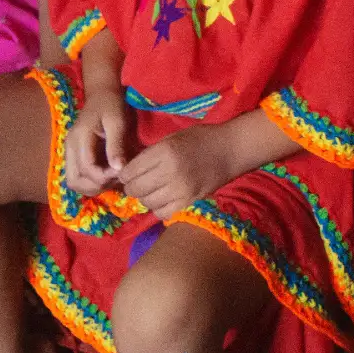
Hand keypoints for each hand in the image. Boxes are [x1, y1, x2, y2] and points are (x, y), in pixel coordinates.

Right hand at [65, 86, 132, 196]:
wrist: (102, 94)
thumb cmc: (111, 105)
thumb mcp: (117, 121)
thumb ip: (116, 145)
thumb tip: (118, 169)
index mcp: (79, 137)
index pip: (87, 169)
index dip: (105, 177)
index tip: (122, 171)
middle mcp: (70, 147)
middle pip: (75, 181)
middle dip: (97, 186)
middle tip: (116, 178)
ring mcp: (70, 152)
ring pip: (74, 182)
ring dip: (93, 186)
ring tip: (112, 177)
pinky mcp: (74, 155)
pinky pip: (78, 177)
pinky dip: (91, 182)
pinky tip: (107, 174)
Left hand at [116, 125, 233, 219]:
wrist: (230, 151)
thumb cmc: (199, 140)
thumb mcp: (170, 139)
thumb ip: (149, 155)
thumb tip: (126, 170)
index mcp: (164, 153)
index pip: (130, 171)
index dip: (123, 174)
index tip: (126, 174)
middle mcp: (170, 173)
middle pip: (135, 189)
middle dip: (131, 187)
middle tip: (136, 183)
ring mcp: (181, 191)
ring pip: (147, 203)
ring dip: (145, 198)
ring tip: (150, 191)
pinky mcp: (190, 203)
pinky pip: (163, 213)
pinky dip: (158, 208)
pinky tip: (163, 199)